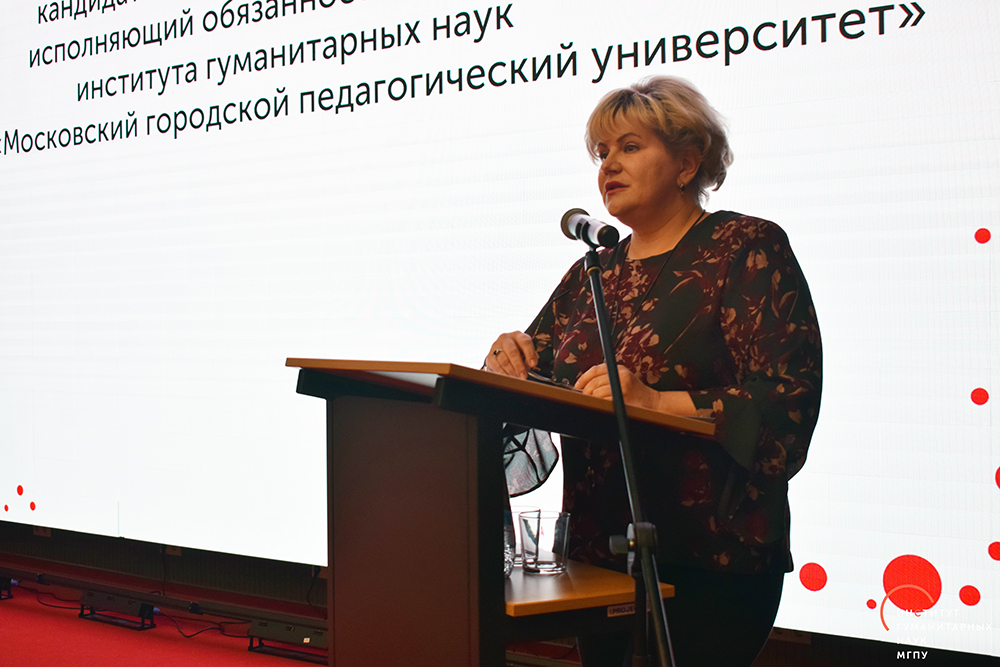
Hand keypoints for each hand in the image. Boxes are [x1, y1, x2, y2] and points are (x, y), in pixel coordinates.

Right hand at [485, 331, 537, 378]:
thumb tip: (528, 366)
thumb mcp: (526, 354)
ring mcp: (496, 346)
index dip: (530, 353)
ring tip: (516, 378)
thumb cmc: (518, 353)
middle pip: (512, 351)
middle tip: (523, 376)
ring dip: (511, 371)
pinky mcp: (490, 355)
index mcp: (518, 336)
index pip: (525, 342)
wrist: (502, 353)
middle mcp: (506, 338)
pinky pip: (496, 365)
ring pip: (503, 360)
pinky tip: (508, 377)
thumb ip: (528, 359)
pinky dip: (503, 373)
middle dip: (519, 365)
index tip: (533, 364)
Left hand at [575, 364, 697, 414]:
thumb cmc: (635, 392)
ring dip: (593, 399)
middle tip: (586, 397)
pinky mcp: (623, 397)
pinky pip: (604, 401)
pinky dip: (601, 404)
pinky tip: (606, 405)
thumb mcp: (622, 378)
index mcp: (619, 368)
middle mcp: (621, 374)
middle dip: (586, 391)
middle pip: (593, 382)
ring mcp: (622, 386)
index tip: (578, 386)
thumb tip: (585, 384)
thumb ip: (606, 377)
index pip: (595, 370)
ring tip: (597, 402)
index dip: (583, 378)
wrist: (653, 402)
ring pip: (597, 392)